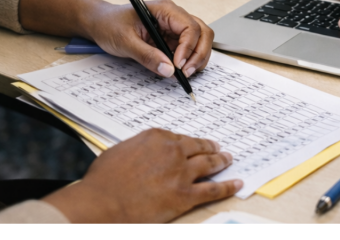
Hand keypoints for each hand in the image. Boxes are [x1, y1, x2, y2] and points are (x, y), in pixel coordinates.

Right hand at [43, 130, 242, 223]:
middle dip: (210, 148)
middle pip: (198, 148)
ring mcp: (181, 173)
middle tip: (218, 148)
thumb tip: (146, 154)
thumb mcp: (120, 151)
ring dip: (222, 161)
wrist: (102, 202)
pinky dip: (228, 186)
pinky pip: (213, 190)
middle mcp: (173, 151)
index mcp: (156, 137)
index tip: (195, 144)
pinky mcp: (185, 195)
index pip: (180, 138)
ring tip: (229, 160)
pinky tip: (237, 183)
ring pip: (210, 164)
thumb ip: (140, 148)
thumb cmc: (104, 180)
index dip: (189, 143)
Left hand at [88, 0, 213, 78]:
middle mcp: (174, 17)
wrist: (101, 23)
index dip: (188, 47)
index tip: (178, 65)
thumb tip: (169, 70)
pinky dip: (189, 62)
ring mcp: (174, 28)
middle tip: (186, 73)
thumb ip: (147, 56)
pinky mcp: (171, 39)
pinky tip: (178, 71)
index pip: (190, 27)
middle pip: (202, 33)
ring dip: (197, 59)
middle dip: (199, 54)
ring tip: (183, 74)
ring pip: (200, 41)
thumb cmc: (110, 25)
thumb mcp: (125, 41)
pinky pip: (189, 50)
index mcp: (165, 10)